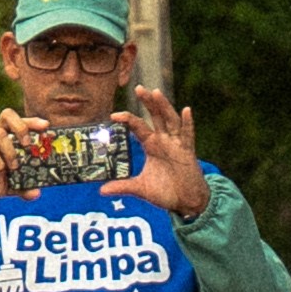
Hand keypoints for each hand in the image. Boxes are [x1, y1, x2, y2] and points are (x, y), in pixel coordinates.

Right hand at [0, 111, 42, 201]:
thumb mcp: (10, 185)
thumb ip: (24, 188)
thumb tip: (36, 193)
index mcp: (6, 139)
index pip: (19, 121)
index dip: (32, 121)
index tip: (46, 126)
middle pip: (7, 115)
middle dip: (21, 126)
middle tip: (28, 144)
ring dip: (10, 151)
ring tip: (15, 167)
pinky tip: (0, 173)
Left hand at [121, 86, 203, 217]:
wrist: (186, 203)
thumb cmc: (166, 192)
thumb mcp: (141, 188)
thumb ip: (123, 186)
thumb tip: (102, 190)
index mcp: (152, 145)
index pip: (138, 127)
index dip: (128, 119)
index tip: (114, 115)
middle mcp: (164, 141)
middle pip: (155, 116)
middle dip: (148, 102)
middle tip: (139, 88)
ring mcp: (177, 145)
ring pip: (170, 121)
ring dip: (164, 107)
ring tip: (156, 93)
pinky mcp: (188, 153)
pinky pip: (188, 135)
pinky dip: (188, 123)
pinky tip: (186, 110)